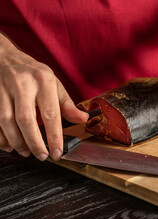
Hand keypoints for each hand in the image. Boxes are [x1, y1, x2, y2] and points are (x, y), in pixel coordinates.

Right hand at [0, 35, 87, 159]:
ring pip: (6, 122)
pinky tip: (8, 145)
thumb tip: (83, 119)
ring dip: (16, 142)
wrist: (3, 56)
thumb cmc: (32, 73)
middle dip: (34, 143)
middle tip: (42, 156)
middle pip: (26, 120)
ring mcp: (2, 88)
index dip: (54, 136)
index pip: (51, 114)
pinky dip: (1, 137)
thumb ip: (66, 103)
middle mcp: (22, 84)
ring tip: (26, 152)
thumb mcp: (53, 83)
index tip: (57, 152)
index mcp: (43, 81)